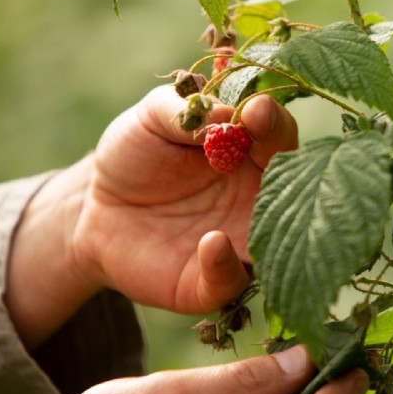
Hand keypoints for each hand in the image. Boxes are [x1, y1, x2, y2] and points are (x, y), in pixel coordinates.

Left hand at [5, 86, 297, 347]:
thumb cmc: (137, 153)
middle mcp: (257, 198)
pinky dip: (226, 266)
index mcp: (251, 152)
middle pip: (294, 191)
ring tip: (254, 204)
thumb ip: (186, 111)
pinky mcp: (208, 281)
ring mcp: (237, 241)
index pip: (278, 135)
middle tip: (268, 156)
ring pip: (276, 243)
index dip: (273, 122)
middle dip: (291, 171)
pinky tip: (212, 242)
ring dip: (274, 225)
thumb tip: (227, 114)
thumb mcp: (152, 118)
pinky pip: (230, 282)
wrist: (98, 208)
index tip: (256, 110)